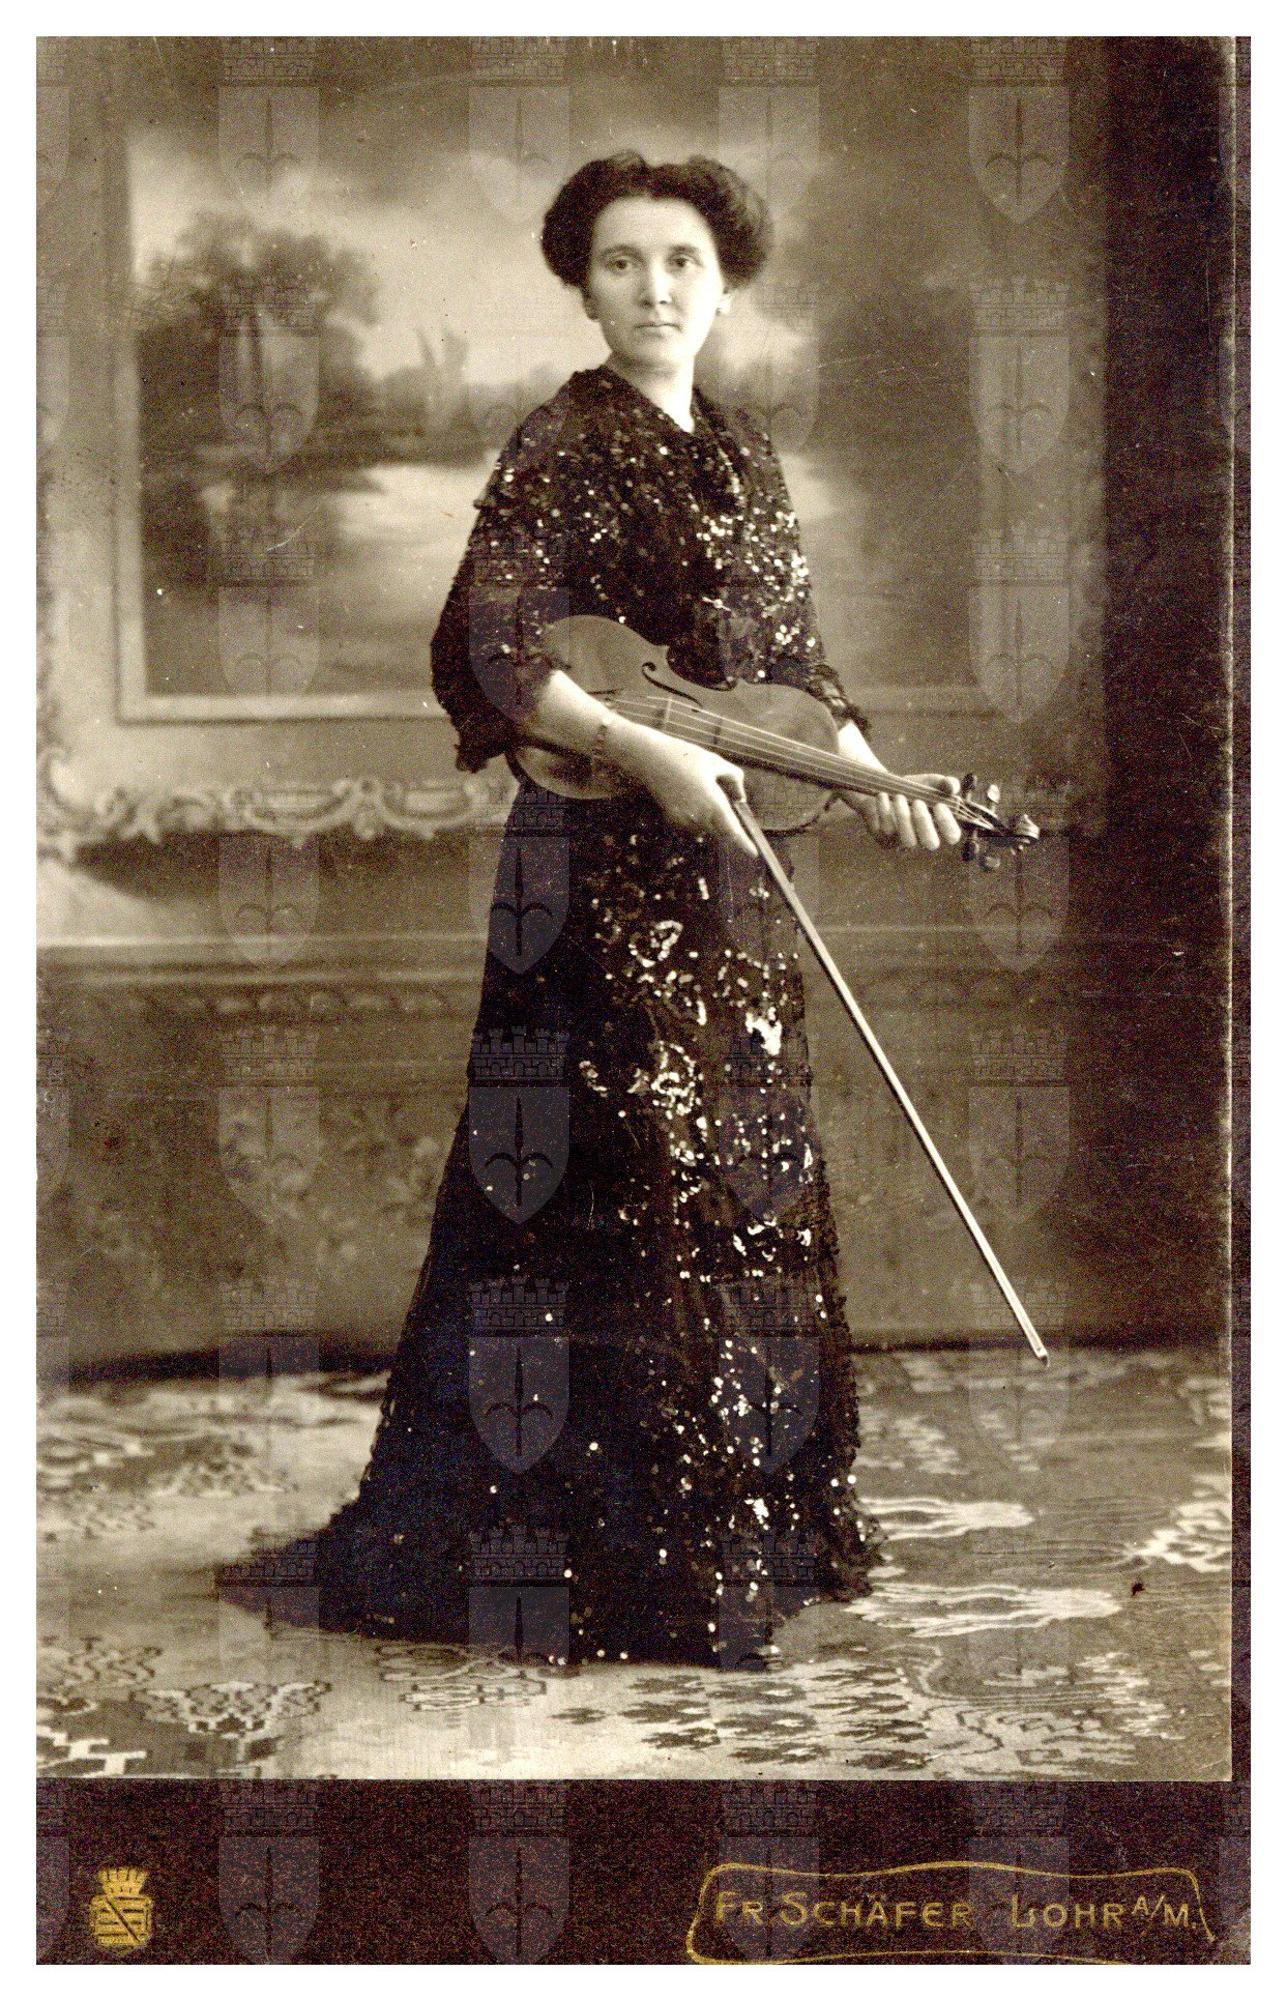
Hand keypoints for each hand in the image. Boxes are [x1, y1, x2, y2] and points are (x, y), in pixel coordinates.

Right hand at [613, 725, 756, 857]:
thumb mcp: (715, 761)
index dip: (743, 844)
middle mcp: (699, 815)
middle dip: (725, 823)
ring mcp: (684, 819)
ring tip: (697, 790)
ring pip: (705, 828)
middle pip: (720, 831)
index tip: (753, 853)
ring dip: (709, 818)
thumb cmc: (684, 756)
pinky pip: (691, 825)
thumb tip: (740, 797)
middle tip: (717, 798)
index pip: (732, 831)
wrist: (650, 758)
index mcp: (713, 802)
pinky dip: (695, 817)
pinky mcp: (673, 818)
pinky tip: (687, 796)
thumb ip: (734, 779)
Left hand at [851, 770, 962, 851]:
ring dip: (904, 817)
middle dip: (925, 822)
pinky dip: (884, 811)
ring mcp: (904, 842)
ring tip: (899, 797)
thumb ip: (947, 783)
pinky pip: (887, 831)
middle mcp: (924, 839)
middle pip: (931, 843)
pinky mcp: (885, 839)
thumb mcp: (932, 783)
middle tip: (918, 802)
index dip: (948, 823)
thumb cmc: (915, 789)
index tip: (939, 805)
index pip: (953, 835)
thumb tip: (951, 787)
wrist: (886, 789)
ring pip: (909, 840)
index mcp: (940, 826)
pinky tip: (883, 796)